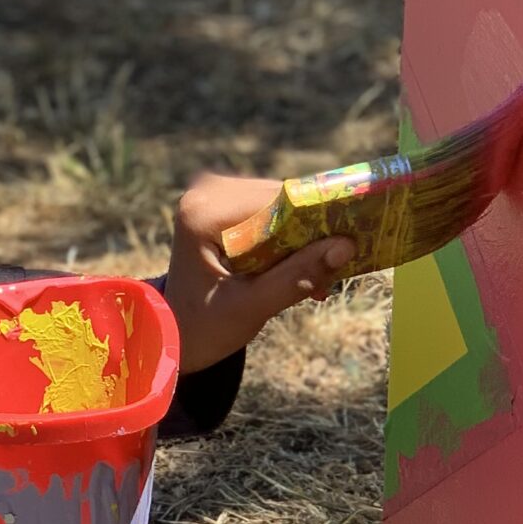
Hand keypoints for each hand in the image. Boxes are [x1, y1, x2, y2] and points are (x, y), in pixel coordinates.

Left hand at [163, 174, 355, 374]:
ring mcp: (211, 194)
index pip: (275, 204)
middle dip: (311, 234)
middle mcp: (204, 193)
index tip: (350, 244)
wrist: (171, 331)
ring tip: (317, 279)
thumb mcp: (252, 307)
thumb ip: (297, 277)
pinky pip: (269, 212)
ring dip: (303, 239)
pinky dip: (288, 239)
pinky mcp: (221, 202)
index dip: (317, 220)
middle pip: (280, 200)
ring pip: (280, 205)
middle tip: (334, 270)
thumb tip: (347, 247)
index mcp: (202, 214)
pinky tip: (301, 271)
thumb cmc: (205, 326)